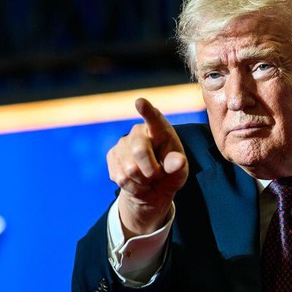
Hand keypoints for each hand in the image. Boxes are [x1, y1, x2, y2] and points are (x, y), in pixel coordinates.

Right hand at [106, 97, 187, 236]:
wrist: (152, 188)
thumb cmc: (169, 174)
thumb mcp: (179, 171)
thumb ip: (177, 165)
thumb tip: (179, 161)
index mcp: (159, 129)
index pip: (154, 118)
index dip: (147, 111)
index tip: (140, 103)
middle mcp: (138, 132)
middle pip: (139, 150)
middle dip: (151, 171)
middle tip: (158, 174)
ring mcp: (122, 143)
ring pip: (130, 169)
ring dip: (142, 181)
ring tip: (147, 178)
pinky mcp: (112, 156)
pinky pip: (121, 178)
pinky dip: (133, 187)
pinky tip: (136, 182)